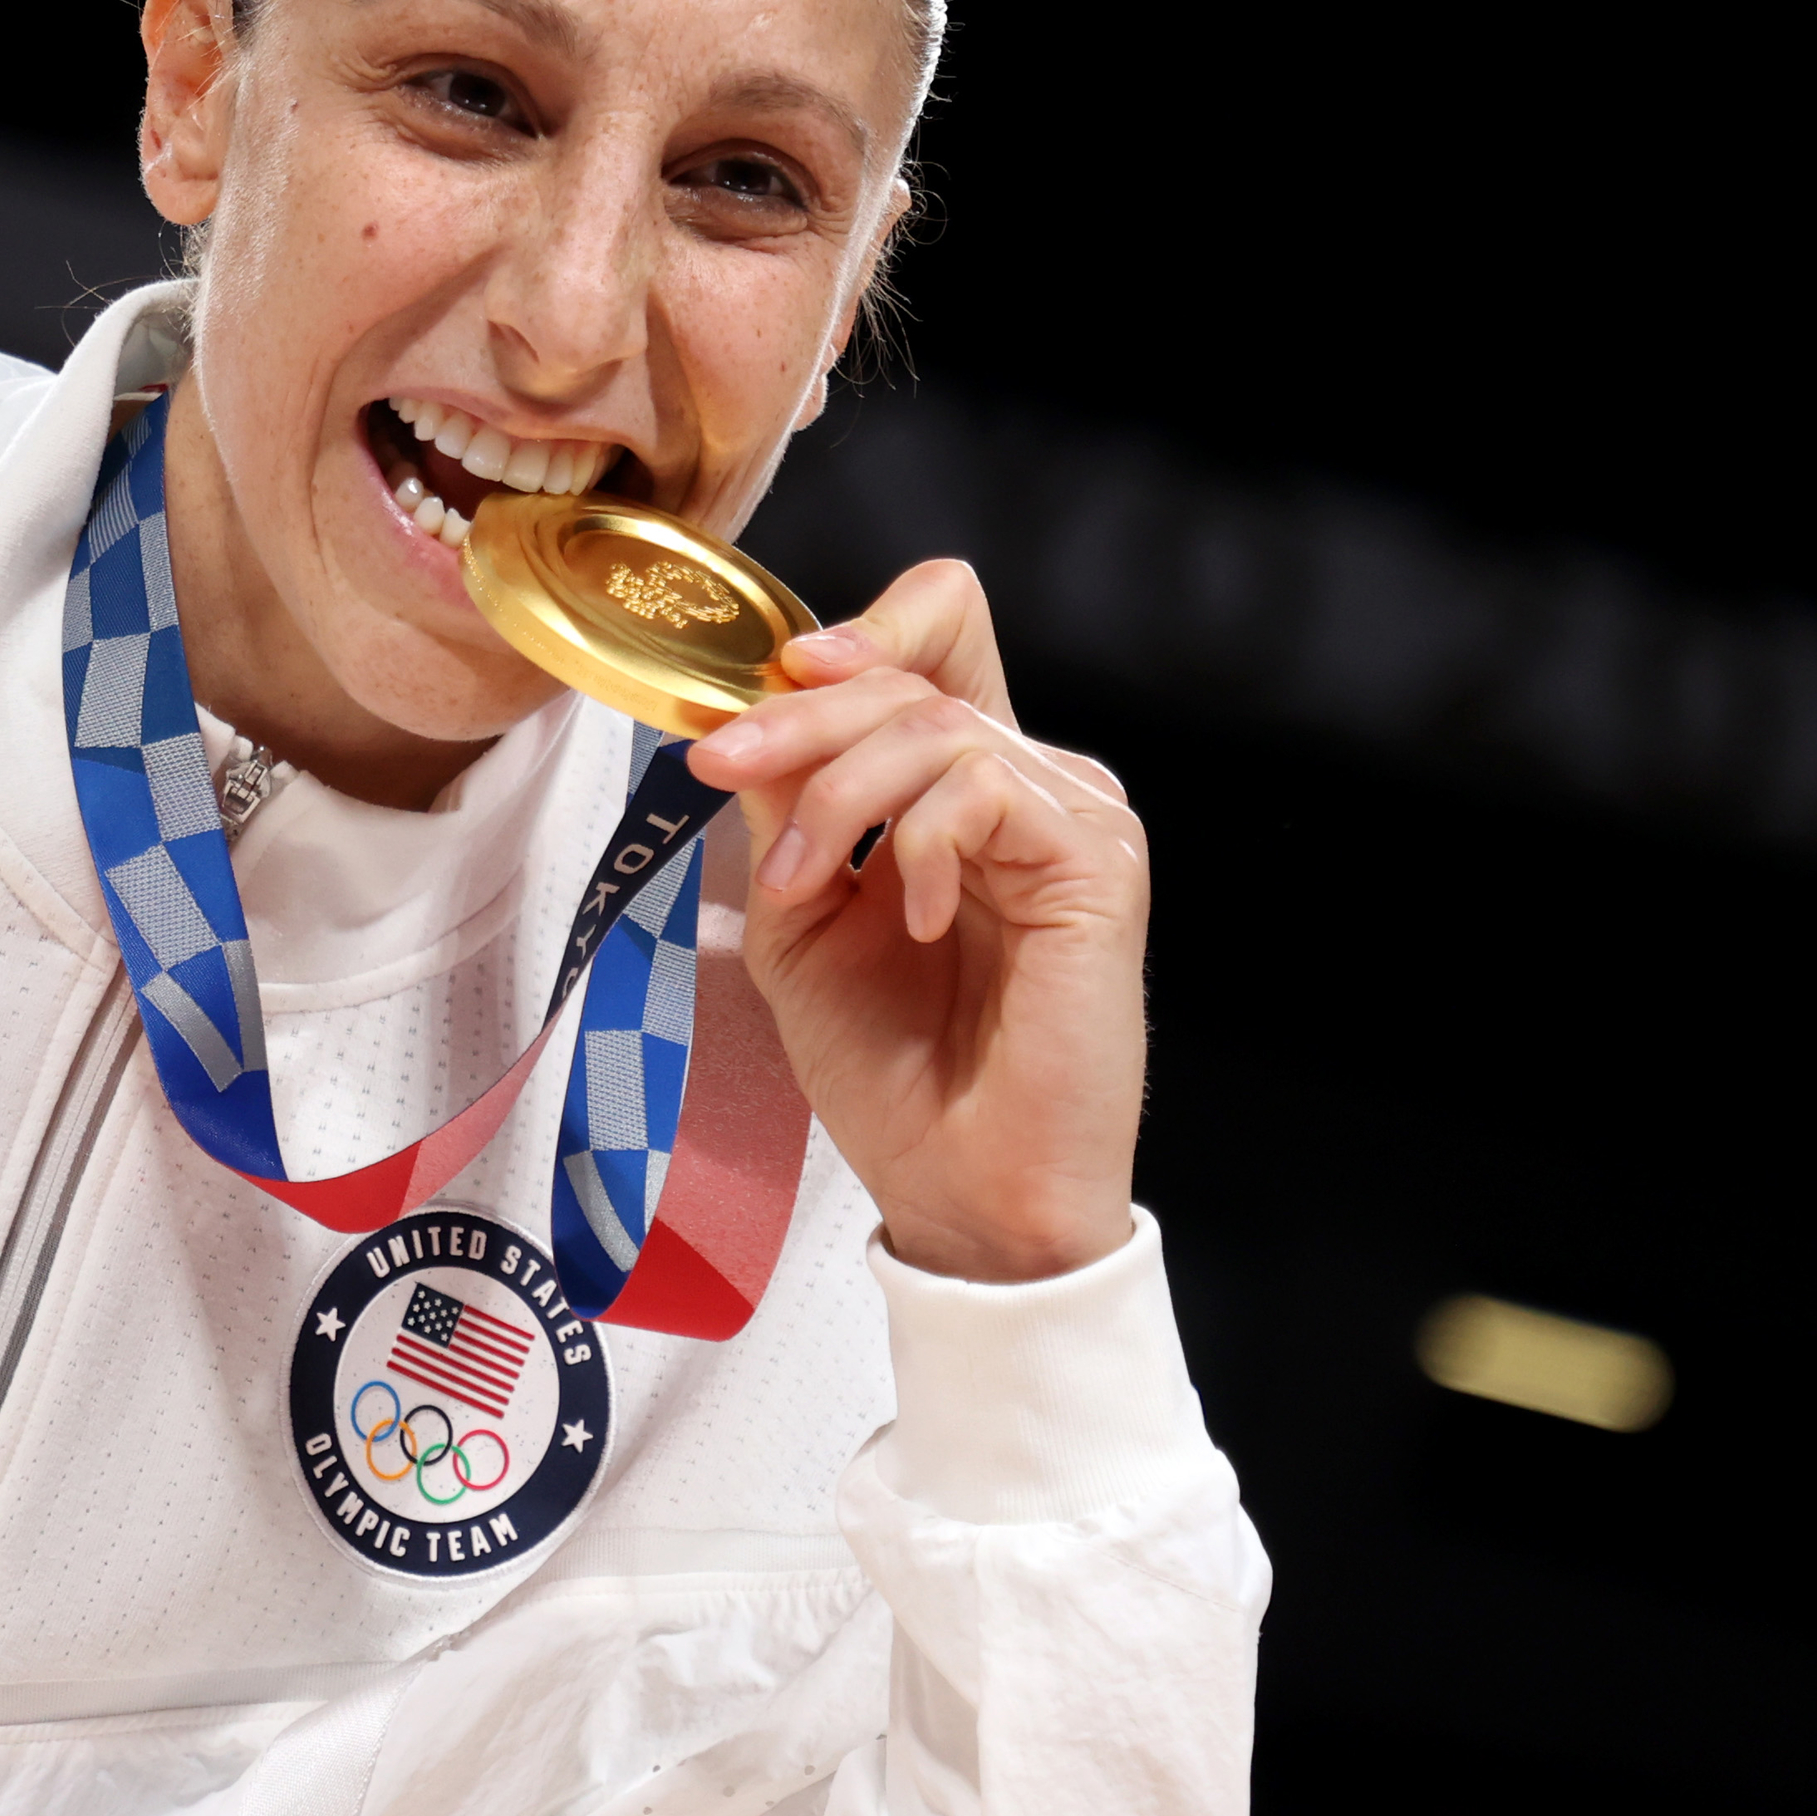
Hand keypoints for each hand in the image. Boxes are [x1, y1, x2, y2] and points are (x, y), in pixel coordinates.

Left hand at [686, 561, 1147, 1282]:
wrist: (961, 1188)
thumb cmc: (891, 1074)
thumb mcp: (800, 923)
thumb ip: (786, 815)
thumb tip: (752, 713)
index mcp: (959, 791)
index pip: (943, 639)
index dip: (868, 626)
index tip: (774, 673)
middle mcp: (1024, 788)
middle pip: (916, 673)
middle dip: (799, 713)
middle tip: (718, 762)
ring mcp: (1070, 819)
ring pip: (937, 724)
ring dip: (838, 793)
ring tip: (799, 886)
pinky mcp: (1098, 862)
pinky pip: (987, 786)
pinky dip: (919, 841)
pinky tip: (910, 919)